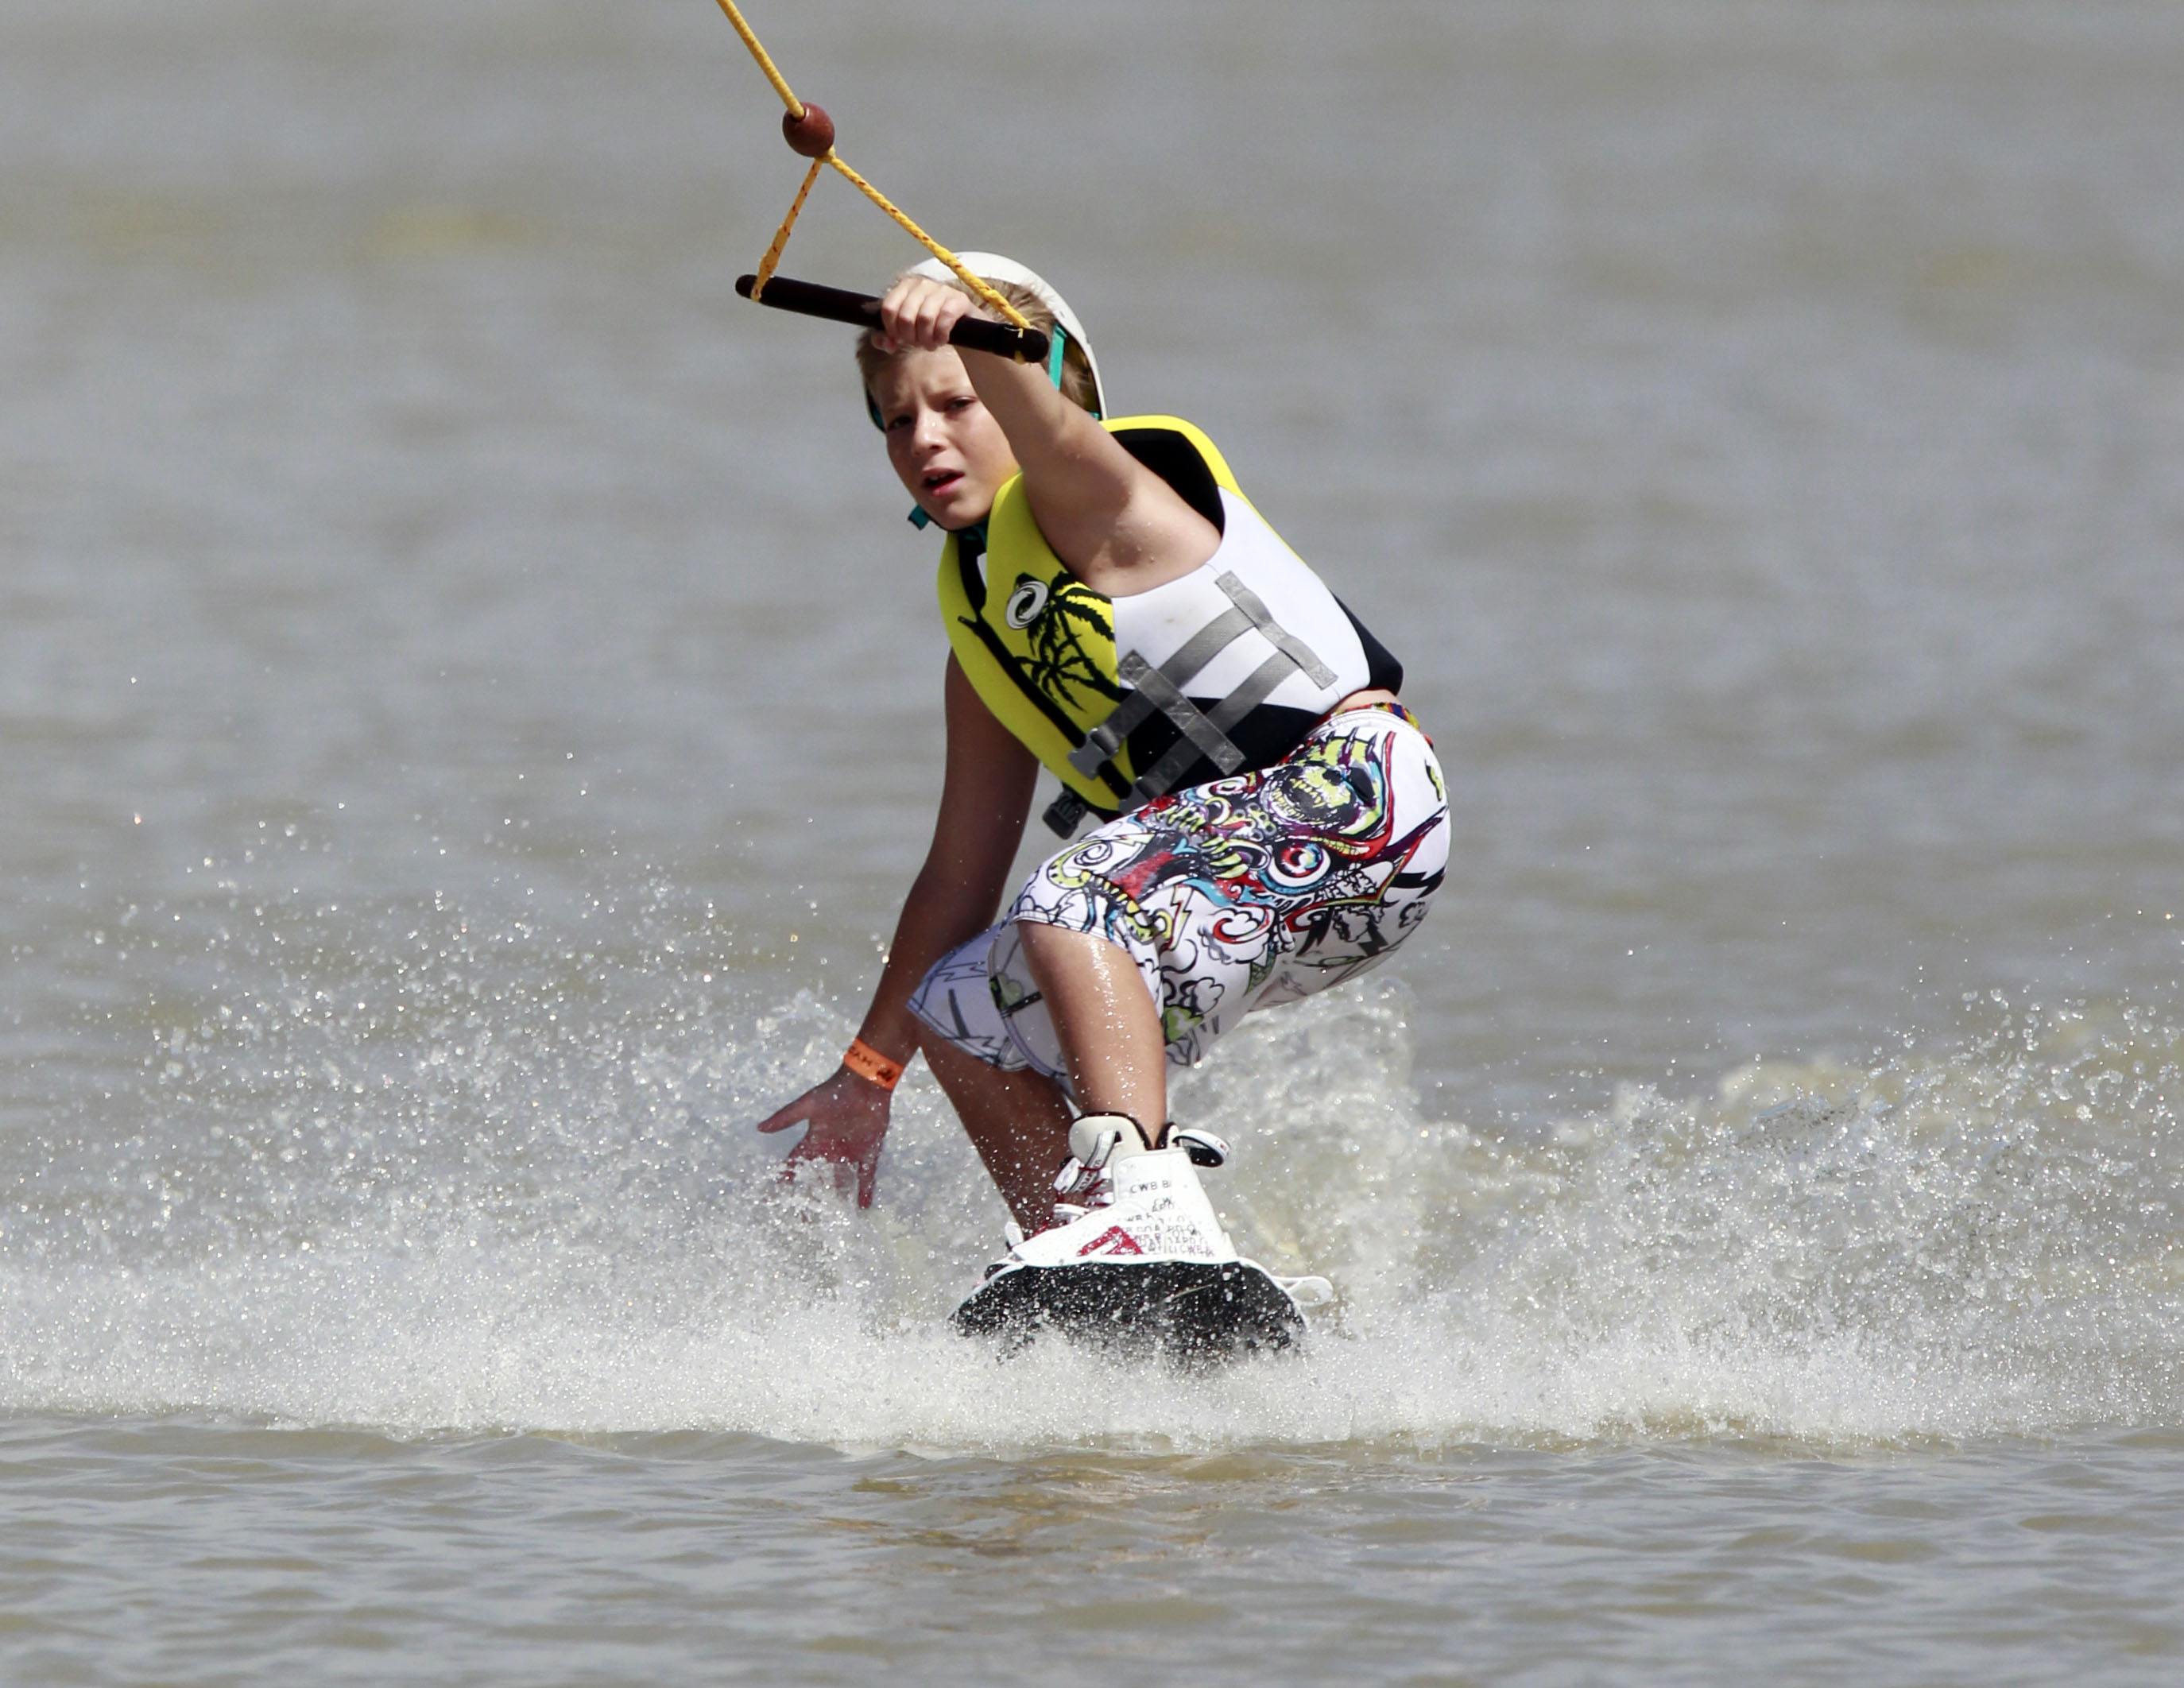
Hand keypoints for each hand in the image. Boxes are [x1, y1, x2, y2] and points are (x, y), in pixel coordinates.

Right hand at [755, 1067, 892, 1207]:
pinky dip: (866, 1190)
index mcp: (814, 1141)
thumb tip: (759, 1127)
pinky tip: (863, 1206)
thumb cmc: (834, 1092)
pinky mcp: (869, 1151)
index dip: (787, 1179)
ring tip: (836, 1217)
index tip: (778, 1195)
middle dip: (814, 1198)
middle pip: (820, 1179)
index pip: (797, 1165)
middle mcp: (831, 1151)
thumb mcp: (807, 1105)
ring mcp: (850, 1152)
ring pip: (843, 1181)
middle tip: (808, 1218)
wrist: (864, 1083)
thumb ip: (786, 1118)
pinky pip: (866, 1175)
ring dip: (840, 1197)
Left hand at [874, 276, 980, 353]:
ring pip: (925, 318)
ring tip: (930, 344)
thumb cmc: (930, 327)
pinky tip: (942, 340)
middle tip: (918, 343)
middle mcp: (922, 284)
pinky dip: (941, 336)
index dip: (892, 329)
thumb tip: (887, 343)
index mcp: (905, 286)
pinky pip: (945, 319)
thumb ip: (886, 338)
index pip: (888, 308)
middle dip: (910, 337)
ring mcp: (942, 290)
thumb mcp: (905, 332)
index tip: (900, 338)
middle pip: (905, 316)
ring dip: (926, 339)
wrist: (964, 329)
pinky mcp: (959, 300)